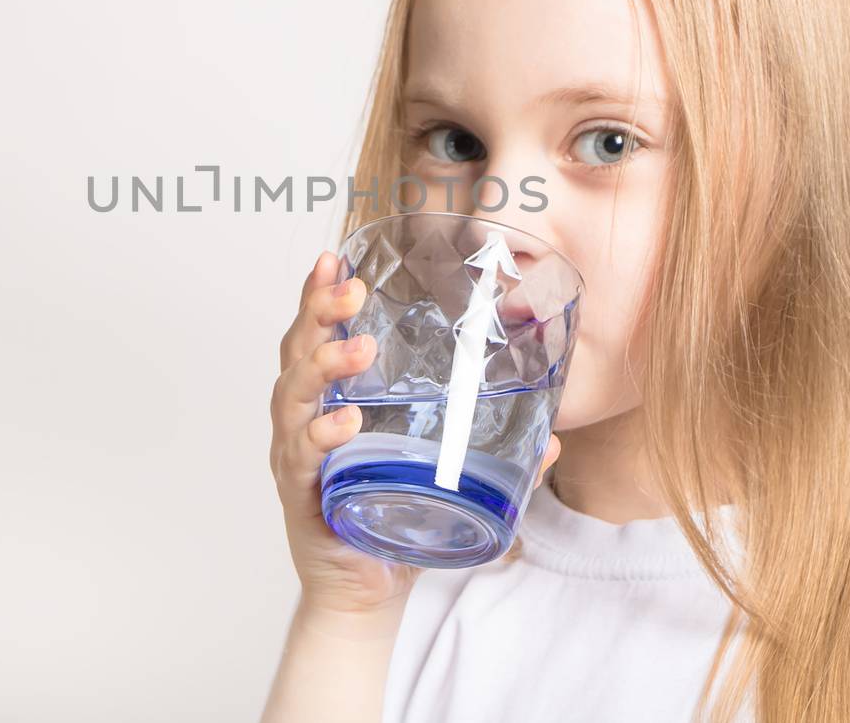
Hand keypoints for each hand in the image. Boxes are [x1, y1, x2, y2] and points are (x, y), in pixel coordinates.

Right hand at [268, 250, 564, 615]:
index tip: (335, 256)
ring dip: (323, 366)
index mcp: (331, 397)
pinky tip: (343, 423)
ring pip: (293, 396)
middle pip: (296, 350)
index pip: (317, 332)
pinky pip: (301, 457)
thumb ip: (493, 452)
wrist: (365, 592)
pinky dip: (319, 437)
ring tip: (357, 350)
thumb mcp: (440, 470)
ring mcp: (297, 455)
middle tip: (348, 289)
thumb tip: (556, 441)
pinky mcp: (301, 495)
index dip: (320, 293)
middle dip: (318, 312)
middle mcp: (305, 417)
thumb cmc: (393, 517)